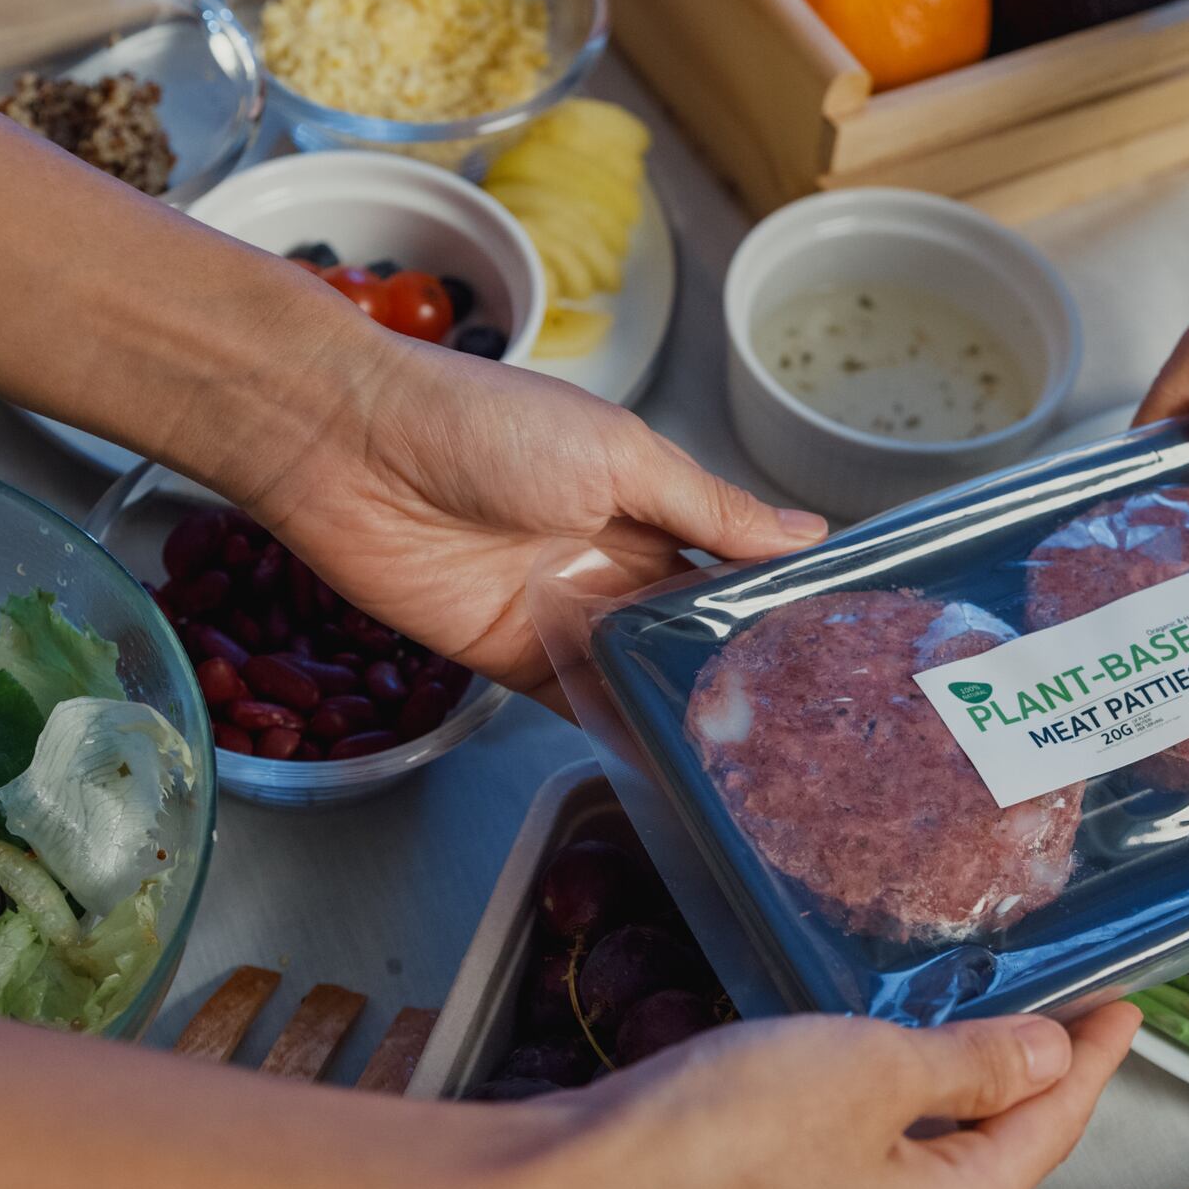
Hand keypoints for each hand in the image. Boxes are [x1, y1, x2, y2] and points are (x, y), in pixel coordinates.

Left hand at [237, 332, 825, 701]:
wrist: (349, 449)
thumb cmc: (485, 427)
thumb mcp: (621, 457)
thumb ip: (710, 509)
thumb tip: (808, 534)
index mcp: (646, 502)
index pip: (729, 562)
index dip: (776, 601)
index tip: (839, 647)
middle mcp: (612, 561)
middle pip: (692, 627)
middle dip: (741, 666)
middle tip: (817, 721)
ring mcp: (564, 613)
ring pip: (644, 673)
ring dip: (688, 704)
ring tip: (761, 753)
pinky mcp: (513, 661)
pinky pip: (581, 706)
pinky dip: (623, 731)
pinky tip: (674, 761)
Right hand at [515, 1006, 1140, 1188]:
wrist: (590, 1185)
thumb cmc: (735, 1129)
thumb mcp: (876, 1070)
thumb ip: (975, 1061)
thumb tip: (1052, 1054)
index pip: (1052, 1126)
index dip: (1094, 1059)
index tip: (1129, 1006)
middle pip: (1005, 1148)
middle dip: (1041, 1076)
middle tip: (1072, 1003)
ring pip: (944, 1150)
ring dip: (973, 1084)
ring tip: (998, 1016)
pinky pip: (886, 1151)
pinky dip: (909, 1100)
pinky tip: (899, 1054)